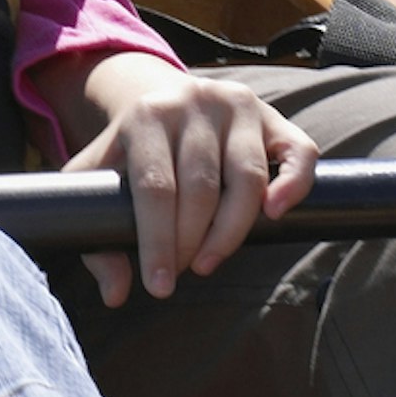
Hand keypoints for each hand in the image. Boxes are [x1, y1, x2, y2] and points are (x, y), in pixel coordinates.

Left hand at [64, 55, 316, 307]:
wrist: (166, 102)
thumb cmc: (132, 153)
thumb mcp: (97, 181)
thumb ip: (96, 238)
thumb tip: (115, 295)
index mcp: (146, 114)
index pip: (155, 186)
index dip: (158, 242)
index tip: (159, 288)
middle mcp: (194, 101)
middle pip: (201, 187)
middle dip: (192, 242)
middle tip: (184, 271)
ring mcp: (239, 106)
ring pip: (248, 177)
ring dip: (231, 231)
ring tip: (210, 261)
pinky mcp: (275, 119)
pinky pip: (299, 152)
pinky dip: (294, 185)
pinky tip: (275, 216)